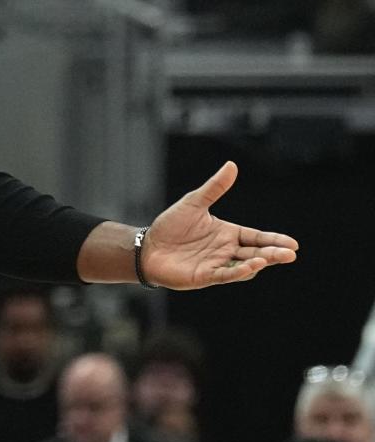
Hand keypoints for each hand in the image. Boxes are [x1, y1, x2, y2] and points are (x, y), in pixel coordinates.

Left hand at [141, 161, 297, 289]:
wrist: (148, 246)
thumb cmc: (171, 226)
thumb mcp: (194, 203)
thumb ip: (214, 188)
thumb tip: (232, 165)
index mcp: (227, 234)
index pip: (256, 238)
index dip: (274, 240)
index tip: (293, 244)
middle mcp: (226, 251)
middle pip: (255, 253)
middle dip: (273, 254)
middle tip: (290, 253)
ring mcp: (216, 264)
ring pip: (244, 266)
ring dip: (258, 263)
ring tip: (269, 258)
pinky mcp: (204, 276)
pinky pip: (224, 275)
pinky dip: (237, 272)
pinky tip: (250, 267)